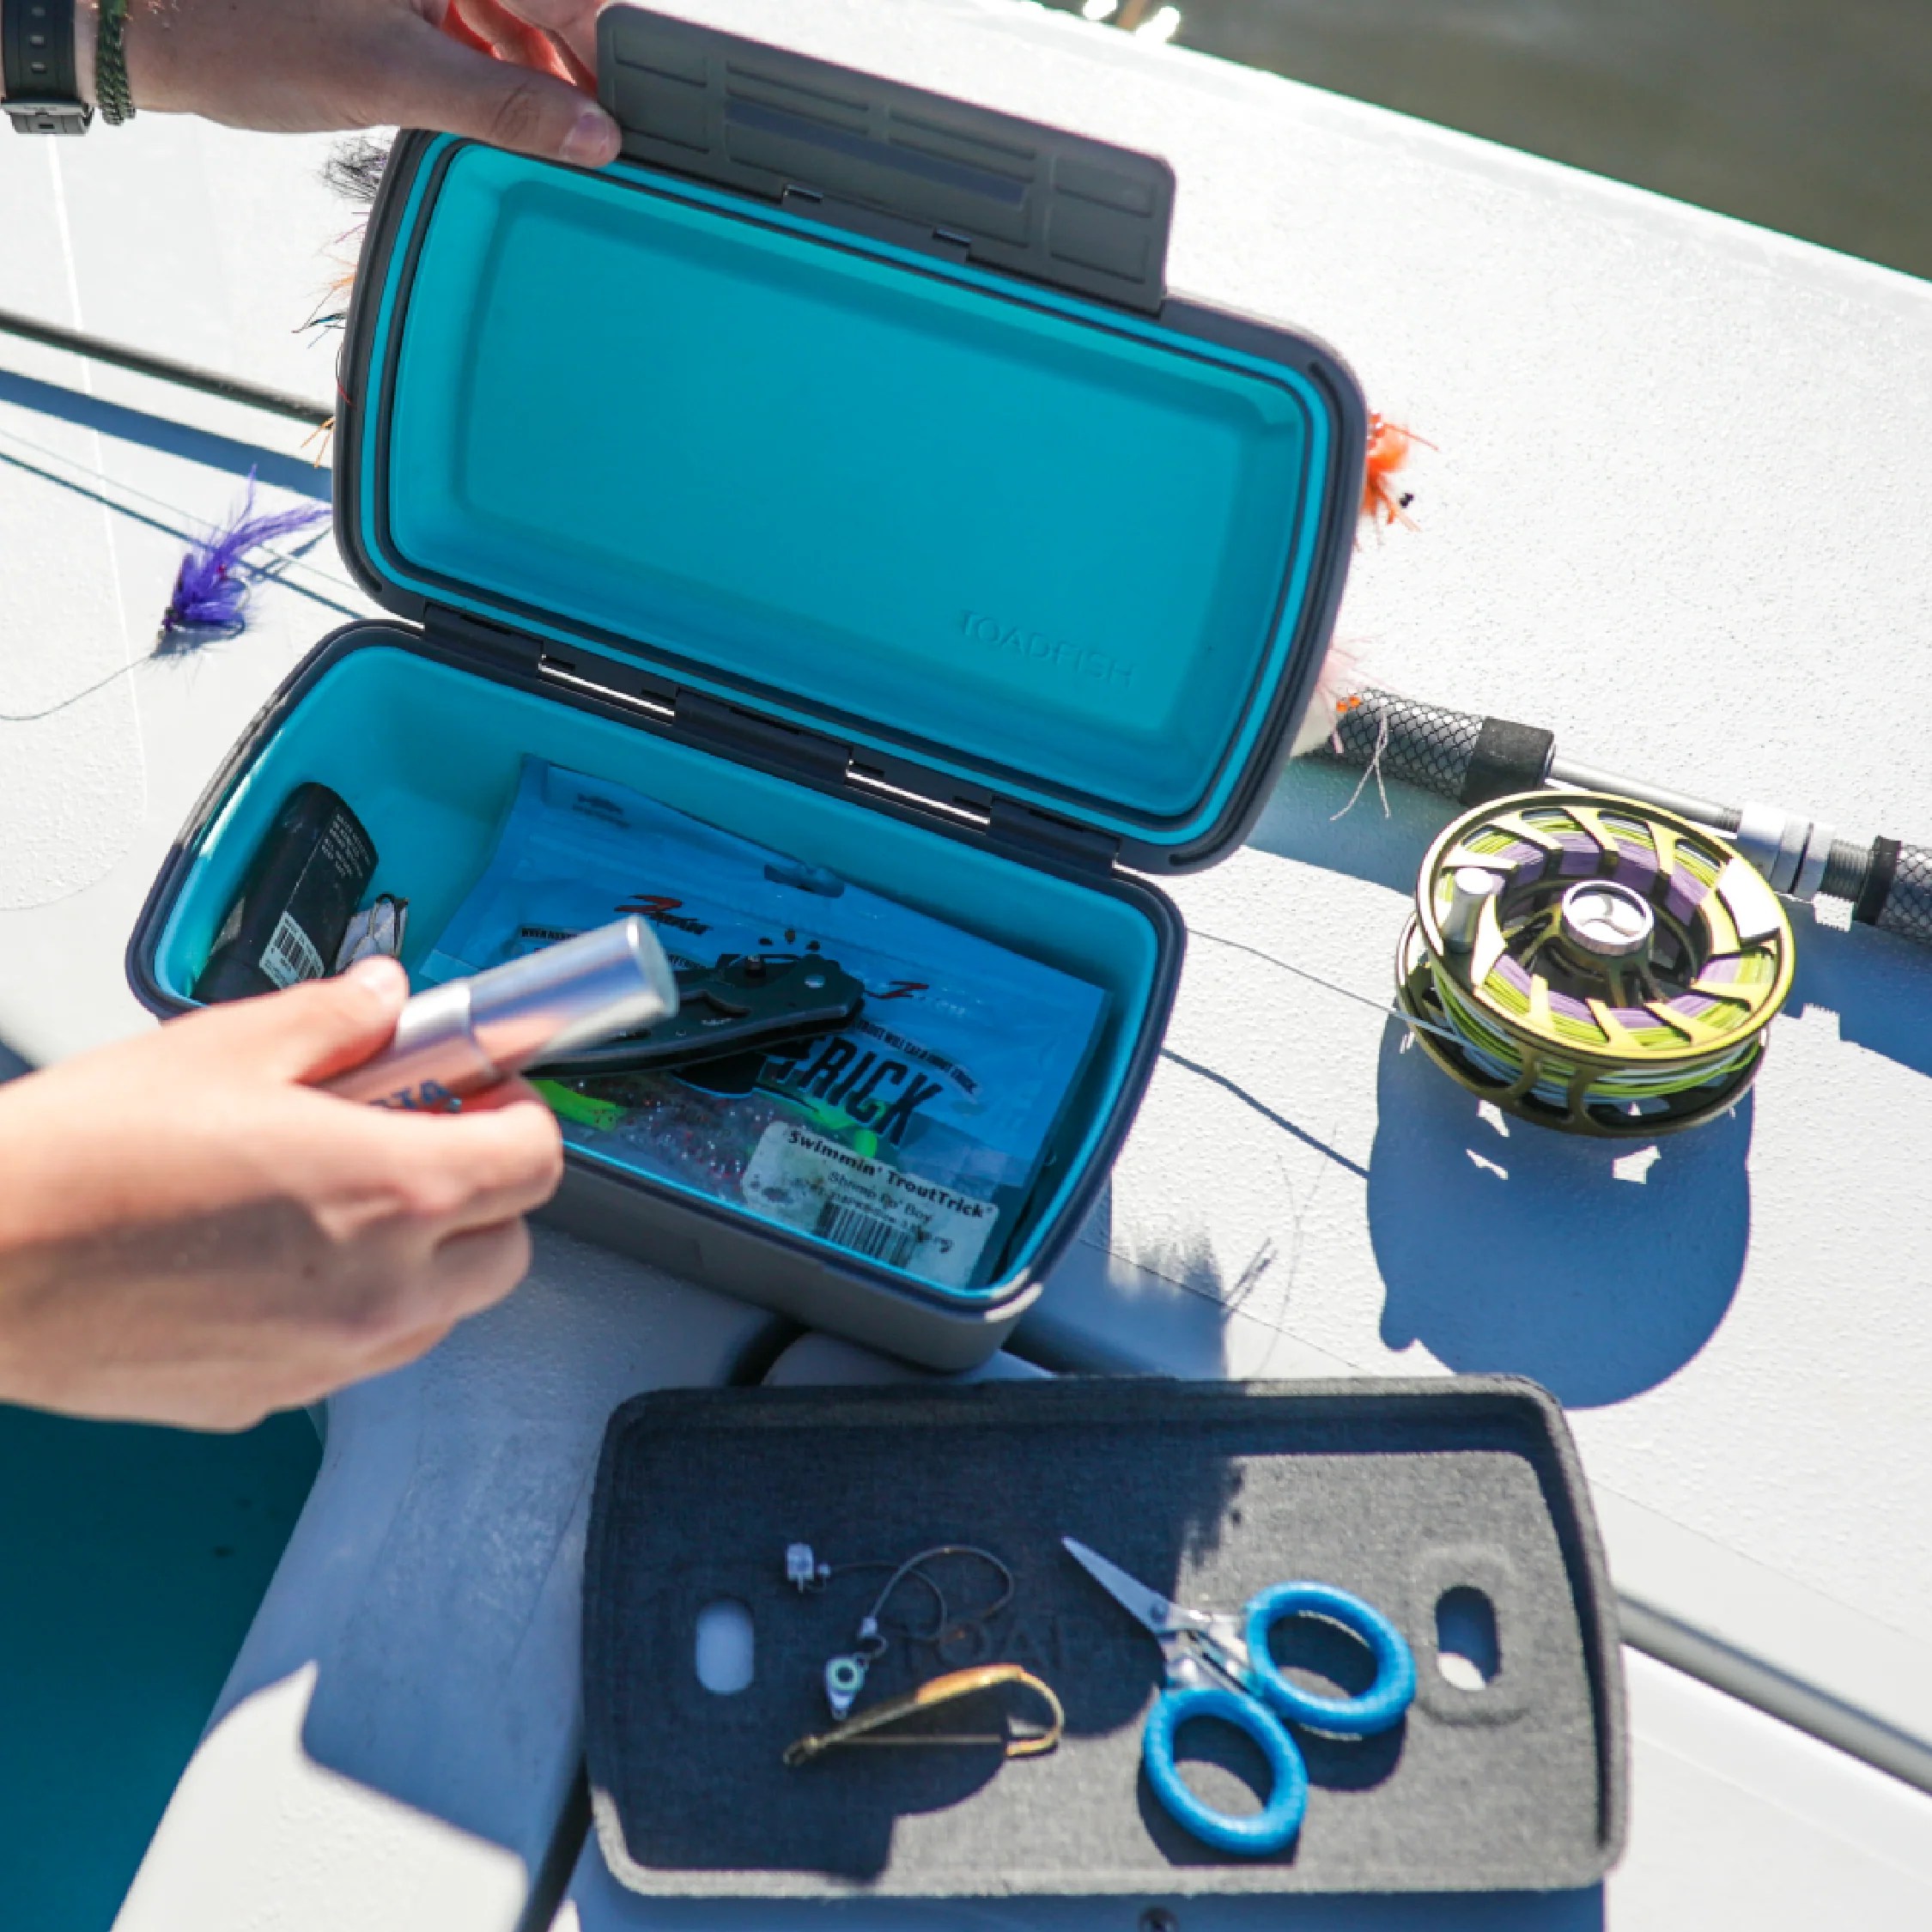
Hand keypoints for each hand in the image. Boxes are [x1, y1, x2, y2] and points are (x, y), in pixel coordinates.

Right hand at [0, 957, 563, 1429]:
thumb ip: (337, 1022)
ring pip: (441, 1313)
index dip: (523, 1115)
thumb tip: (386, 1002)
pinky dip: (351, 1307)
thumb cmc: (85, 1161)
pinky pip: (354, 1353)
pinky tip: (282, 1256)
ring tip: (348, 1196)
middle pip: (509, 1250)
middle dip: (485, 1192)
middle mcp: (379, 1290)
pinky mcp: (267, 1398)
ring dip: (429, 1258)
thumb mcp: (229, 1049)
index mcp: (394, 1194)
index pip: (536, 1163)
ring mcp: (326, 1358)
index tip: (488, 1093)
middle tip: (425, 1139)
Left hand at [86, 0, 621, 167]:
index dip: (616, 60)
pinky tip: (495, 119)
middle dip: (580, 75)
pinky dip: (496, 72)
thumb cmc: (249, 30)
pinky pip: (479, 25)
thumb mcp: (392, 78)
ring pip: (518, 18)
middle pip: (553, 7)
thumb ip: (504, 106)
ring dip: (538, 81)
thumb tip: (594, 138)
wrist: (156, 24)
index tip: (643, 125)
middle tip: (602, 150)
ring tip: (550, 144)